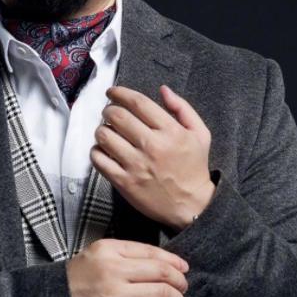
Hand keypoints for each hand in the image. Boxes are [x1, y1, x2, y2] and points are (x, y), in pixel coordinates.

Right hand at [66, 239, 188, 296]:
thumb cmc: (81, 278)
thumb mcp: (99, 253)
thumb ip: (127, 253)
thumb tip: (166, 262)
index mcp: (109, 250)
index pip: (152, 252)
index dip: (174, 260)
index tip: (183, 267)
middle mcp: (112, 271)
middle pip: (162, 272)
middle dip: (180, 281)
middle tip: (183, 287)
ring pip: (162, 294)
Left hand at [91, 85, 214, 231]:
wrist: (191, 206)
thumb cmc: (193, 167)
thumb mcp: (200, 134)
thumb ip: (182, 108)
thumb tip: (163, 89)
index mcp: (170, 131)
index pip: (138, 102)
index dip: (120, 92)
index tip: (112, 92)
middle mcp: (152, 145)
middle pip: (117, 116)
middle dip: (108, 109)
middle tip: (109, 112)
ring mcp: (136, 165)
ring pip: (104, 135)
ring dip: (102, 129)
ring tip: (107, 131)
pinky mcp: (124, 182)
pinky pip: (98, 159)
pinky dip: (96, 151)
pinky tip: (104, 150)